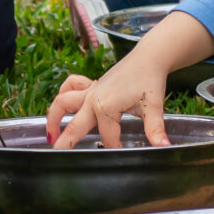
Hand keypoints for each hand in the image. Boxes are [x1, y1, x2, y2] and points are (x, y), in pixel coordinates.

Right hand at [46, 57, 170, 152]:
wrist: (149, 57)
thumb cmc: (150, 79)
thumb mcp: (153, 106)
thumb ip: (155, 129)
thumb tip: (163, 147)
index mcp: (106, 107)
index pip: (108, 138)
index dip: (115, 149)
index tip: (122, 155)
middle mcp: (92, 98)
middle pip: (75, 125)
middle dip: (65, 142)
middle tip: (56, 156)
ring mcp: (90, 91)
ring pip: (63, 102)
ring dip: (54, 117)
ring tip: (50, 135)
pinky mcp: (91, 84)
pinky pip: (71, 88)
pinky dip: (64, 95)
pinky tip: (62, 107)